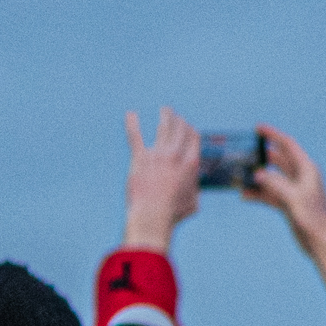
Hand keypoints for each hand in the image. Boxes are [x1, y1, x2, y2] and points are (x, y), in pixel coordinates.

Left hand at [122, 109, 199, 253]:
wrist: (152, 216)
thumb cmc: (172, 215)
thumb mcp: (193, 203)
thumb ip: (194, 193)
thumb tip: (194, 194)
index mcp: (191, 163)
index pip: (194, 138)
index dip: (190, 130)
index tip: (187, 127)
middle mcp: (177, 155)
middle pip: (181, 129)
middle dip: (180, 120)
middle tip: (175, 115)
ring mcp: (158, 154)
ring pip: (164, 127)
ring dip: (166, 116)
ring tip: (165, 110)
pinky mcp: (140, 158)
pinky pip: (135, 136)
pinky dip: (133, 124)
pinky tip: (130, 115)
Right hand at [249, 125, 325, 303]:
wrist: (320, 242)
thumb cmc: (313, 219)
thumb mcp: (293, 199)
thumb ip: (275, 185)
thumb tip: (257, 174)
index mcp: (307, 170)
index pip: (288, 146)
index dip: (273, 135)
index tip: (258, 128)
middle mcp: (301, 177)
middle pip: (279, 160)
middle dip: (262, 154)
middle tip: (245, 150)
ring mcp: (294, 191)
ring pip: (273, 177)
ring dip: (258, 175)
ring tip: (240, 173)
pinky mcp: (289, 204)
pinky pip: (270, 194)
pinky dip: (258, 194)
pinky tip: (245, 195)